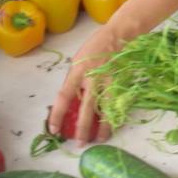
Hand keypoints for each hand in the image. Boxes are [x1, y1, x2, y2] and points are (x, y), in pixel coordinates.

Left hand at [49, 24, 116, 145]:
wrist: (120, 34)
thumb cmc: (96, 46)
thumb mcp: (79, 60)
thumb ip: (75, 79)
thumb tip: (72, 100)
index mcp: (78, 70)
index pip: (64, 96)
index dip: (58, 115)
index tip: (54, 129)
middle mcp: (94, 77)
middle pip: (87, 107)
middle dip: (82, 128)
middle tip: (80, 143)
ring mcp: (110, 80)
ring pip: (106, 108)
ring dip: (103, 126)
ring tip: (99, 139)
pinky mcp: (123, 82)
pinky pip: (118, 103)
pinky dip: (115, 115)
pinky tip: (113, 124)